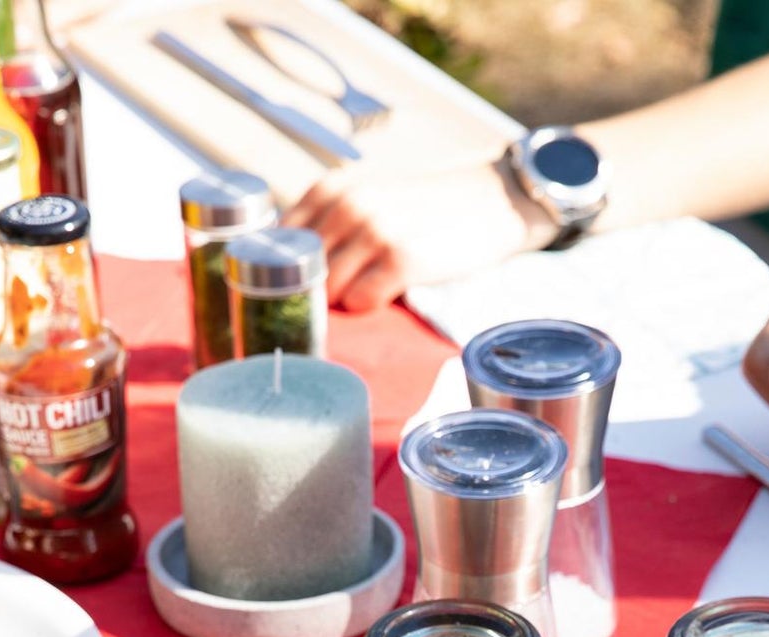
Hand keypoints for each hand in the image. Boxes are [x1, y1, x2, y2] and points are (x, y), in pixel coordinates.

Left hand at [283, 161, 550, 310]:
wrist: (493, 200)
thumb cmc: (426, 209)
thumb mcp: (368, 198)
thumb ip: (329, 225)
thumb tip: (285, 273)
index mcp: (330, 189)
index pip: (276, 244)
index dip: (278, 276)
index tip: (287, 297)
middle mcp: (347, 205)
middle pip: (298, 273)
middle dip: (306, 299)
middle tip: (324, 314)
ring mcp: (373, 230)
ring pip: (326, 291)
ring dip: (339, 307)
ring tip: (360, 303)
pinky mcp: (402, 257)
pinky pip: (361, 301)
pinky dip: (367, 308)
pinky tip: (384, 299)